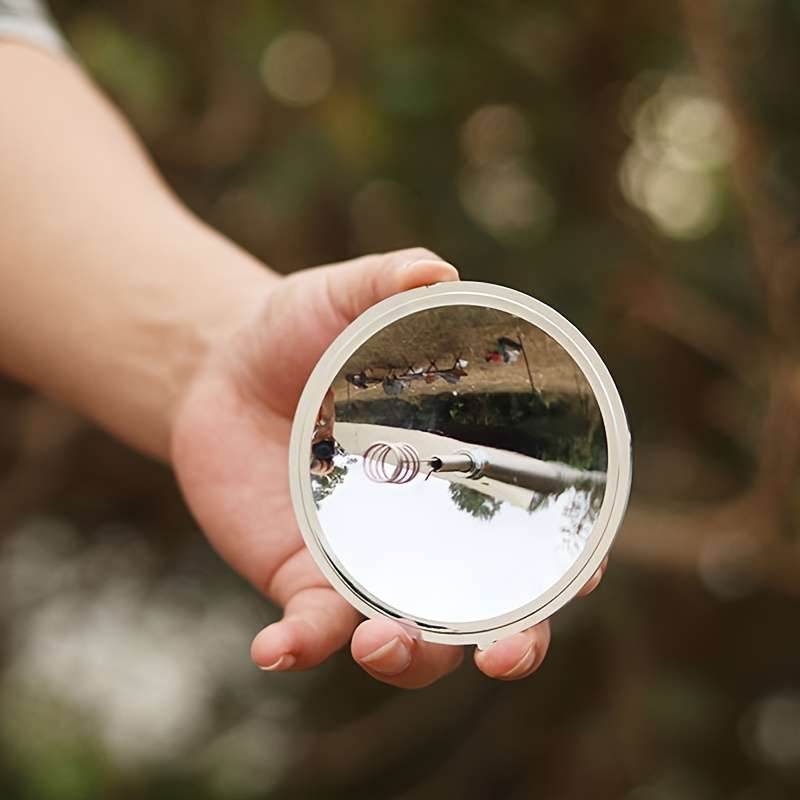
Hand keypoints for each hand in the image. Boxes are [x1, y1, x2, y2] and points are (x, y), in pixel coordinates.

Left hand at [171, 248, 606, 687]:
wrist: (224, 365)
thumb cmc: (303, 330)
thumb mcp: (345, 297)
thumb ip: (388, 282)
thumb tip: (437, 271)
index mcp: (460, 469)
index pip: (537, 531)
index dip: (571, 565)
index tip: (582, 578)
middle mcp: (424, 531)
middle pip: (488, 611)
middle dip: (510, 646)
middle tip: (501, 655)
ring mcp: (363, 563)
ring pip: (408, 640)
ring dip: (408, 658)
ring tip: (376, 641)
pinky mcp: (300, 577)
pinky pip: (310, 629)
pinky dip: (299, 647)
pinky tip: (273, 648)